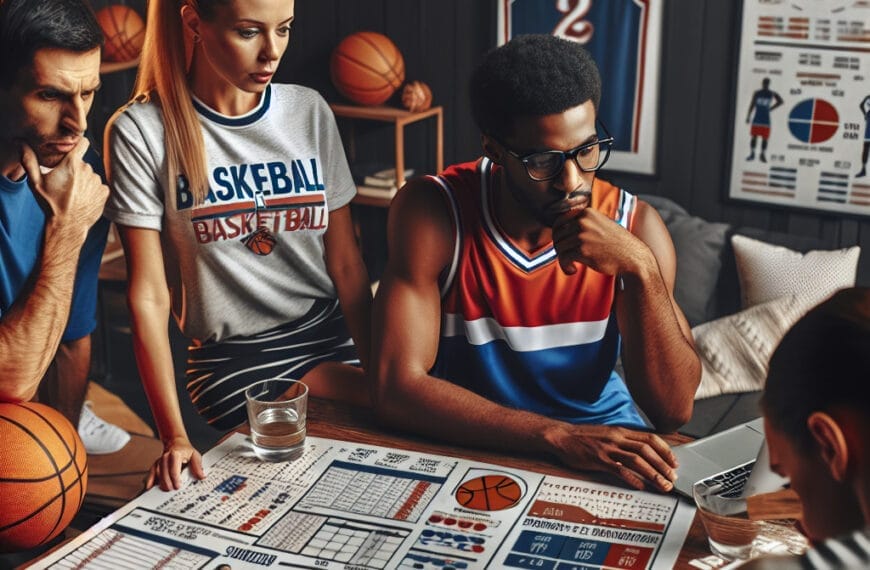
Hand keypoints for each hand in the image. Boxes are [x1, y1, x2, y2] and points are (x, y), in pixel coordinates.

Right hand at [19, 138, 107, 241]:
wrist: (67, 225)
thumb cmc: (50, 204)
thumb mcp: (36, 183)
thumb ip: (29, 160)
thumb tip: (21, 143)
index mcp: (72, 164)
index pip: (82, 142)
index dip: (78, 144)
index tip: (73, 150)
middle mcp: (88, 170)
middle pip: (82, 163)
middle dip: (75, 169)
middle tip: (65, 182)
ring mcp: (97, 181)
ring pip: (90, 175)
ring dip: (84, 181)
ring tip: (73, 193)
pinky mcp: (105, 192)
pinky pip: (98, 186)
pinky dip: (92, 190)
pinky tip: (82, 199)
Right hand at [146, 436, 205, 490]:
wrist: (176, 443)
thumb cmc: (186, 450)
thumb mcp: (195, 456)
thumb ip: (198, 466)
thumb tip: (201, 476)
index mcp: (176, 454)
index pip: (174, 469)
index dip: (175, 479)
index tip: (178, 486)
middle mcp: (165, 457)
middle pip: (164, 473)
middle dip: (168, 483)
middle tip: (172, 491)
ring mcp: (160, 461)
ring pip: (158, 474)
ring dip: (161, 484)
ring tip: (166, 491)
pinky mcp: (156, 465)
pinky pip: (152, 473)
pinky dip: (150, 480)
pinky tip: (150, 488)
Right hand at [549, 424, 677, 491]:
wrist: (561, 436)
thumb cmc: (583, 438)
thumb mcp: (607, 434)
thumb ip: (623, 441)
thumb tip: (641, 453)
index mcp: (621, 431)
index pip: (650, 438)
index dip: (665, 451)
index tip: (674, 462)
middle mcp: (617, 437)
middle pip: (647, 449)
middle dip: (663, 465)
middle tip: (672, 478)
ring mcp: (608, 448)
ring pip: (637, 459)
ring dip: (653, 473)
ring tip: (662, 485)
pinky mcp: (598, 458)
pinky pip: (619, 468)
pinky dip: (632, 478)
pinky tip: (640, 486)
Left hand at [551, 206, 652, 276]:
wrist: (632, 258)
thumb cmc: (616, 244)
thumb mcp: (601, 225)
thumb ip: (584, 224)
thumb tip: (561, 230)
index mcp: (587, 213)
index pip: (560, 221)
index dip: (557, 234)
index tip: (561, 244)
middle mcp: (583, 221)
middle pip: (558, 235)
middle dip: (559, 247)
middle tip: (566, 257)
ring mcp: (582, 235)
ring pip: (559, 247)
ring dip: (563, 259)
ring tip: (571, 265)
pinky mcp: (582, 250)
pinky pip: (563, 258)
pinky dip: (565, 266)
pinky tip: (572, 270)